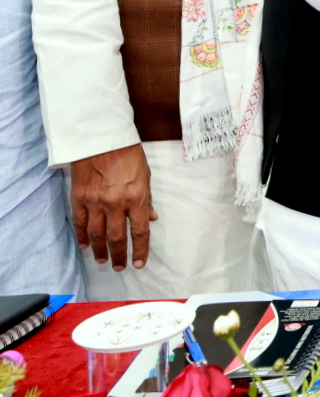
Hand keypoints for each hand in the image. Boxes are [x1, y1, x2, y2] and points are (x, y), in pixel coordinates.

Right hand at [70, 143, 155, 270]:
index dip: (140, 250)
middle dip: (119, 255)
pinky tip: (86, 245)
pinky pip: (80, 222)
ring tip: (103, 260)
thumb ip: (147, 200)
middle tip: (120, 267)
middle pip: (116, 237)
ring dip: (100, 251)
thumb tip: (152, 219)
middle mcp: (115, 203)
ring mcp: (95, 201)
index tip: (139, 263)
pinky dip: (83, 236)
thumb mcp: (145, 176)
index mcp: (136, 197)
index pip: (140, 231)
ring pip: (97, 234)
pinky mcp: (79, 198)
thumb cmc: (128, 155)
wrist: (102, 139)